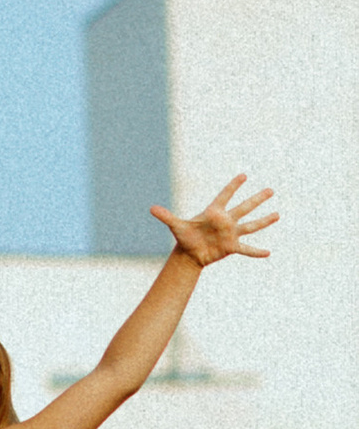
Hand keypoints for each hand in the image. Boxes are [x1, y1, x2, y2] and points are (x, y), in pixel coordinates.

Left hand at [151, 175, 276, 267]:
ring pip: (251, 226)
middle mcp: (225, 221)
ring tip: (277, 214)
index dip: (233, 186)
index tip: (243, 175)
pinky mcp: (232, 247)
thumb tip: (151, 208)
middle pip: (244, 207)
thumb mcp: (176, 226)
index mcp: (213, 212)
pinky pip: (246, 249)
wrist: (190, 253)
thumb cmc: (185, 237)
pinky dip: (256, 252)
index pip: (224, 196)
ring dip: (263, 221)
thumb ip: (166, 217)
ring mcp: (231, 234)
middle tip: (270, 190)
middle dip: (256, 199)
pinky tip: (268, 253)